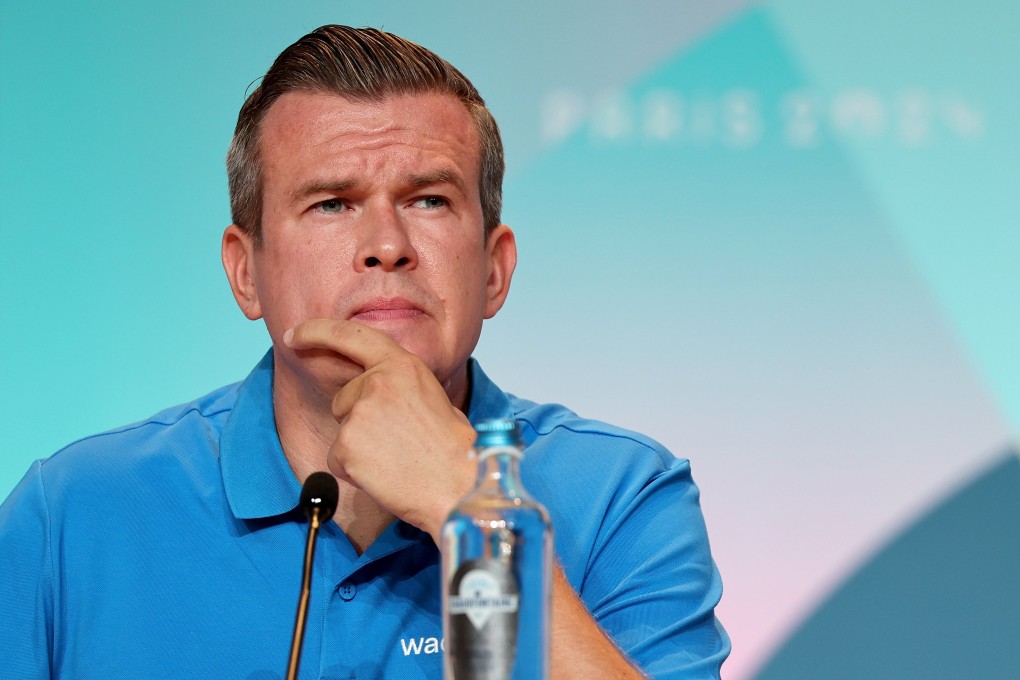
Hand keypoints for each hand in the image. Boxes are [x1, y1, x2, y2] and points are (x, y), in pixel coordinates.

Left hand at [284, 319, 476, 542]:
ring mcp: (360, 412)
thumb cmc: (452, 449)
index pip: (351, 335)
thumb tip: (375, 390)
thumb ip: (399, 385)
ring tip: (395, 458)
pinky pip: (337, 458)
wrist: (457, 486)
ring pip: (342, 428)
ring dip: (358, 446)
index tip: (295, 334)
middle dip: (359, 419)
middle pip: (344, 398)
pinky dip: (354, 470)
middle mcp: (378, 381)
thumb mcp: (432, 397)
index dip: (317, 331)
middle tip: (397, 441)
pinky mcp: (347, 444)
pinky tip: (384, 474)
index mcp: (403, 365)